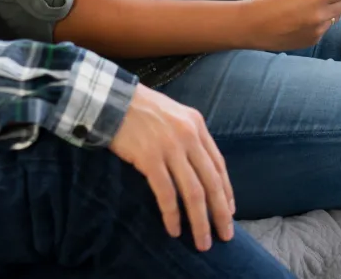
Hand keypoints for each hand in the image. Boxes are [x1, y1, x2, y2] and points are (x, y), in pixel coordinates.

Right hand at [109, 85, 235, 250]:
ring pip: (193, 192)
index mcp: (197, 125)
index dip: (226, 192)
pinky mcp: (149, 158)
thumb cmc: (140, 109)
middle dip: (220, 213)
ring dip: (200, 221)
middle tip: (225, 236)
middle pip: (211, 182)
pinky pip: (166, 193)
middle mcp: (188, 136)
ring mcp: (170, 147)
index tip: (229, 212)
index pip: (218, 165)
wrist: (111, 99)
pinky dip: (172, 214)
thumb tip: (198, 168)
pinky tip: (174, 229)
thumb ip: (188, 136)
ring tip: (203, 242)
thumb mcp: (174, 115)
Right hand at [241, 0, 340, 51]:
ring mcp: (317, 32)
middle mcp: (319, 18)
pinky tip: (303, 18)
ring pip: (334, 18)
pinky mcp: (312, 41)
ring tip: (312, 5)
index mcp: (314, 0)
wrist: (251, 27)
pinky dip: (320, 21)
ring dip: (330, 9)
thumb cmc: (268, 4)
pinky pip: (323, 28)